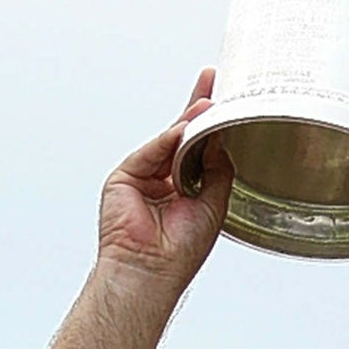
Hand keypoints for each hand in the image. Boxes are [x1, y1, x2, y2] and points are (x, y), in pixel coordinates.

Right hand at [98, 69, 232, 279]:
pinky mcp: (124, 177)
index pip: (200, 147)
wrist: (153, 269)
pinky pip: (150, 151)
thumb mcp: (215, 201)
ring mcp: (143, 176)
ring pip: (168, 140)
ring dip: (189, 122)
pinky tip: (183, 131)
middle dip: (198, 108)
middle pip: (182, 134)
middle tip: (213, 79)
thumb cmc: (182, 249)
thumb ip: (218, 168)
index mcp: (186, 187)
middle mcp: (164, 179)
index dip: (211, 123)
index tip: (224, 96)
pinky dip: (167, 140)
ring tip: (209, 105)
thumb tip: (221, 137)